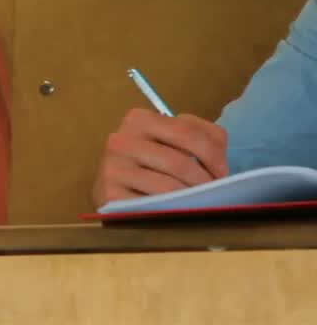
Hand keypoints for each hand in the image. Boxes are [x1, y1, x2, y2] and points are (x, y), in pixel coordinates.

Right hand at [92, 108, 228, 206]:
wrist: (115, 192)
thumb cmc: (151, 164)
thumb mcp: (172, 141)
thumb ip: (201, 136)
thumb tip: (219, 159)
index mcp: (139, 119)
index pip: (187, 131)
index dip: (213, 154)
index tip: (222, 172)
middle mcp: (121, 140)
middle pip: (179, 162)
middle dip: (204, 181)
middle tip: (214, 193)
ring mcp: (112, 168)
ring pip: (168, 186)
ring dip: (192, 198)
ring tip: (201, 203)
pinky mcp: (110, 194)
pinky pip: (154, 205)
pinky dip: (174, 210)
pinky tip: (180, 211)